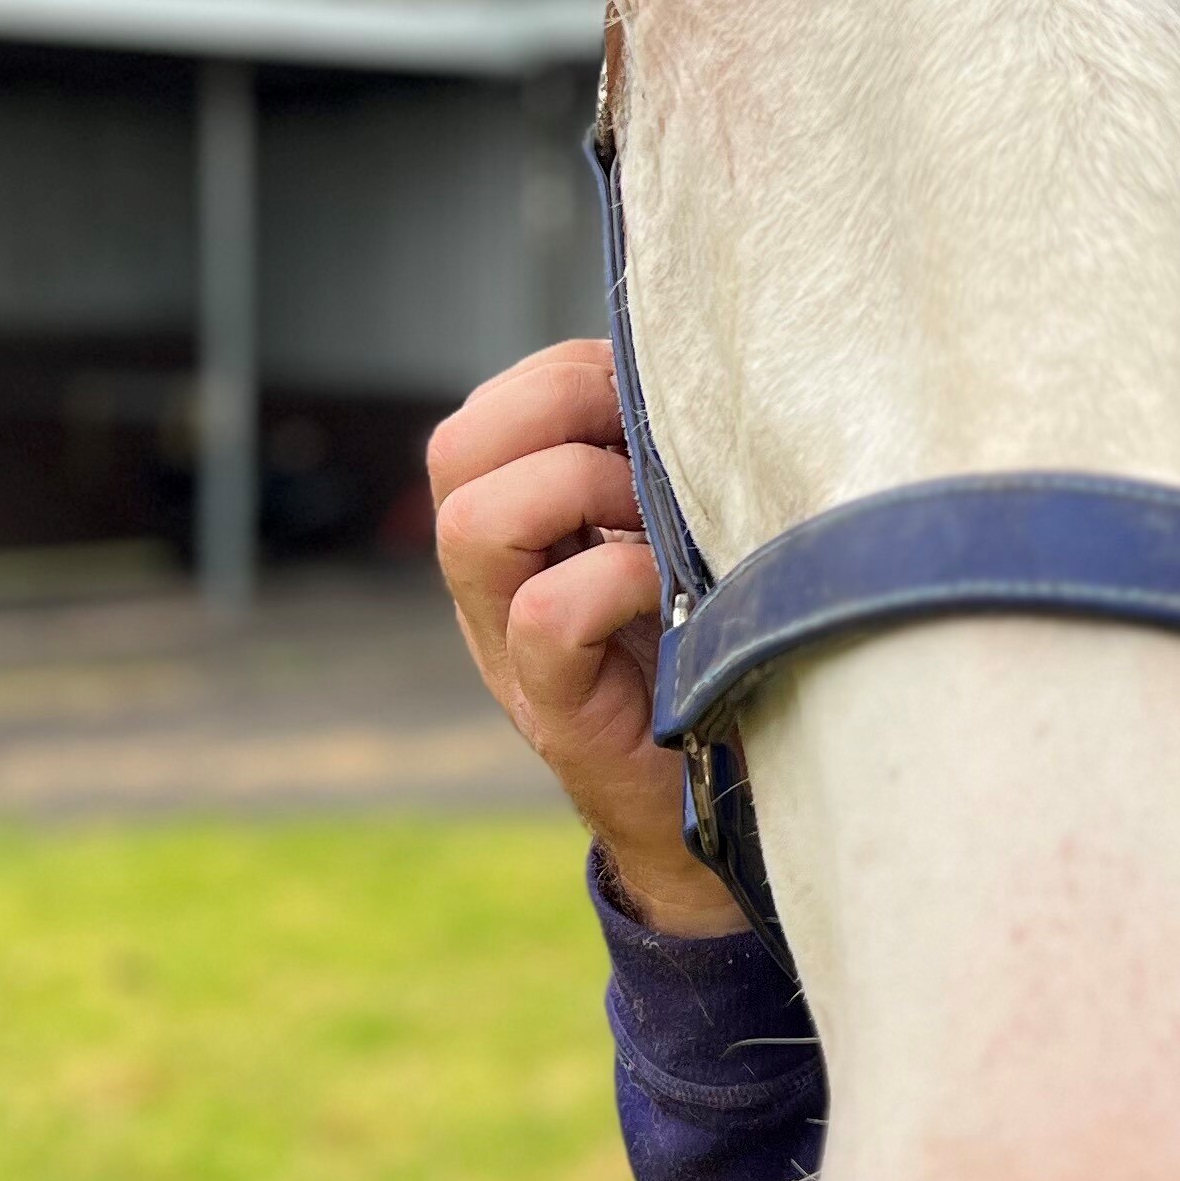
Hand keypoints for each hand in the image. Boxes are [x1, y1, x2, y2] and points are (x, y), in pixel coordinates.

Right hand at [428, 340, 743, 938]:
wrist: (721, 814)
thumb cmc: (717, 653)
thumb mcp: (682, 540)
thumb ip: (663, 469)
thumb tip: (713, 366)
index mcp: (522, 532)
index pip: (488, 414)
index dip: (565, 378)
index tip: (651, 403)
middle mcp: (496, 585)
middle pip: (457, 450)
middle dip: (559, 412)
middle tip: (645, 452)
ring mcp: (512, 651)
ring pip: (474, 523)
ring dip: (579, 492)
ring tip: (652, 521)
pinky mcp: (558, 713)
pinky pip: (546, 617)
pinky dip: (611, 581)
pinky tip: (667, 593)